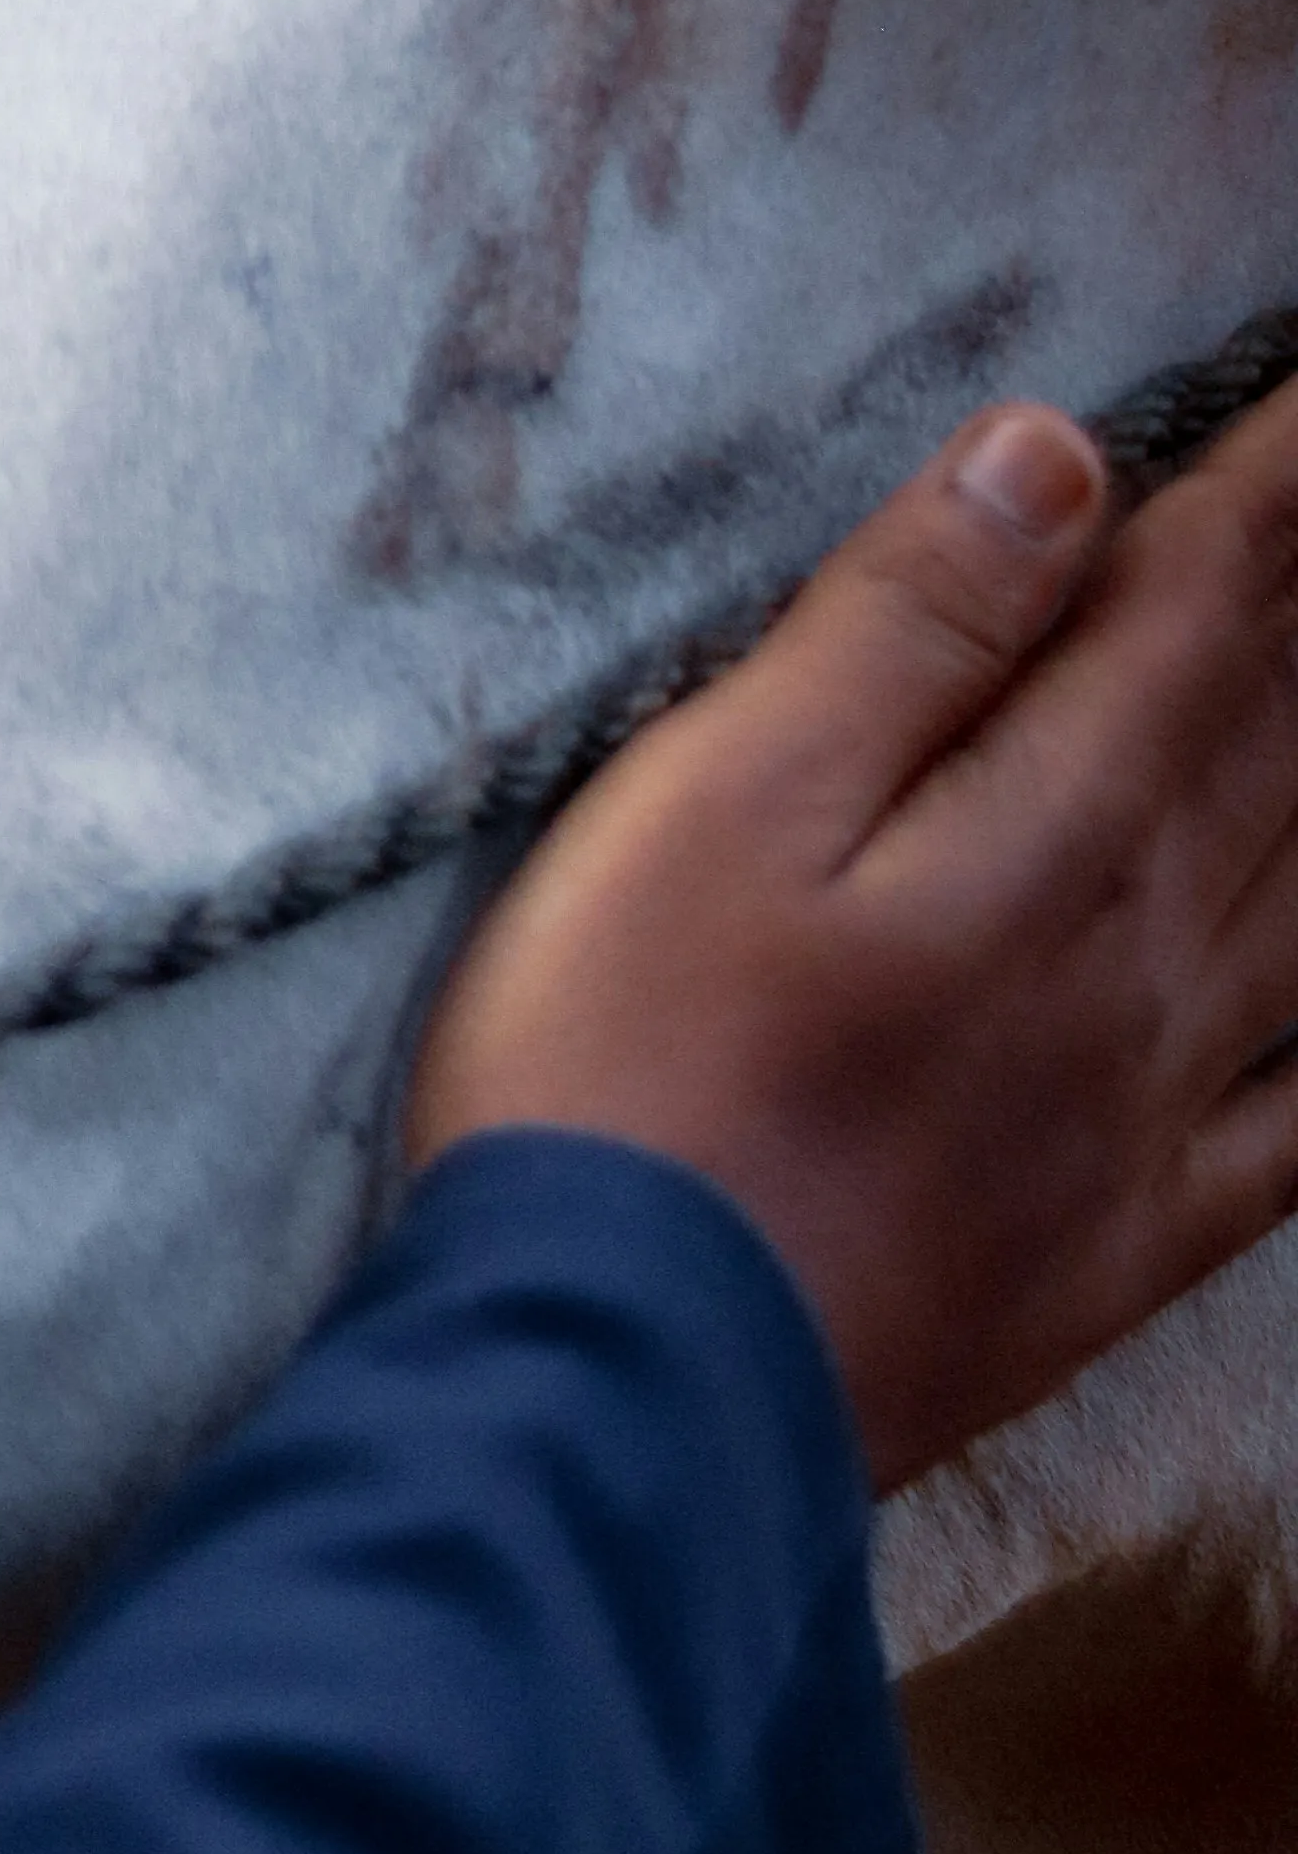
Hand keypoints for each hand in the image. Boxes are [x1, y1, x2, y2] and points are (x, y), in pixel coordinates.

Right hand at [409, 388, 1297, 1486]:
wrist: (621, 1395)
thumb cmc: (626, 1075)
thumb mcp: (717, 803)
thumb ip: (901, 632)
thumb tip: (1056, 459)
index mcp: (1040, 835)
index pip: (1195, 612)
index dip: (1273, 486)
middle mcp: (1139, 962)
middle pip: (1273, 739)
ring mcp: (1142, 1115)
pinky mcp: (1116, 1245)